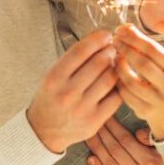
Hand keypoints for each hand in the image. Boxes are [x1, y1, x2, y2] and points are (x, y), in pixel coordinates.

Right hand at [27, 30, 121, 153]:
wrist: (44, 130)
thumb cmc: (51, 97)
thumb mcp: (53, 75)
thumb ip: (73, 60)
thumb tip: (101, 41)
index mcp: (54, 78)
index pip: (80, 51)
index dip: (96, 39)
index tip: (105, 35)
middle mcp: (67, 93)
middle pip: (98, 63)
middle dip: (109, 51)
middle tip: (113, 48)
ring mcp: (82, 109)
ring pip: (110, 79)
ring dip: (116, 67)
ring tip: (115, 62)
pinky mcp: (94, 121)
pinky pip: (115, 98)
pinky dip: (119, 86)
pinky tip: (117, 81)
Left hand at [85, 118, 163, 164]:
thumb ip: (151, 137)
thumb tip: (138, 133)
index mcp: (150, 161)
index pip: (125, 140)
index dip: (113, 127)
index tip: (105, 117)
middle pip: (114, 151)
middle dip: (102, 135)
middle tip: (94, 123)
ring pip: (109, 164)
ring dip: (96, 148)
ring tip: (89, 136)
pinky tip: (90, 158)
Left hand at [112, 23, 163, 126]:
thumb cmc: (161, 75)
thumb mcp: (161, 60)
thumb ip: (145, 44)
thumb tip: (124, 28)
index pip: (154, 50)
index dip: (134, 39)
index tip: (120, 30)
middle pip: (144, 65)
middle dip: (126, 50)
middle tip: (115, 42)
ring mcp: (161, 103)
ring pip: (132, 82)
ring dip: (119, 67)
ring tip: (114, 57)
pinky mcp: (147, 113)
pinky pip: (126, 95)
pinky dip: (118, 82)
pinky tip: (115, 73)